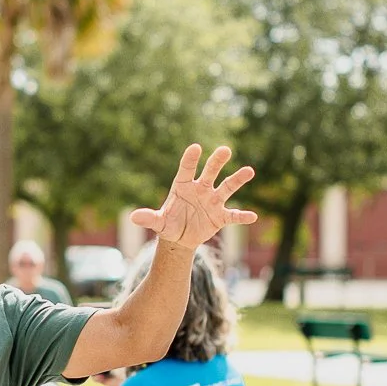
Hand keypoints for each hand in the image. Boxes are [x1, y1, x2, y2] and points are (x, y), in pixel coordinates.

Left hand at [130, 144, 255, 251]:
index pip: (186, 169)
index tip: (195, 148)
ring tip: (249, 171)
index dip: (190, 159)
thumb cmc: (168, 224)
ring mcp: (212, 201)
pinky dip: (242, 216)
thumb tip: (133, 217)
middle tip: (225, 150)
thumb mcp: (158, 222)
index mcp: (183, 186)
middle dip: (217, 161)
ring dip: (237, 179)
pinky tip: (252, 217)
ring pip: (227, 187)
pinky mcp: (220, 216)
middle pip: (210, 172)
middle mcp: (201, 189)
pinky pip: (233, 215)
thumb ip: (149, 218)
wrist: (179, 238)